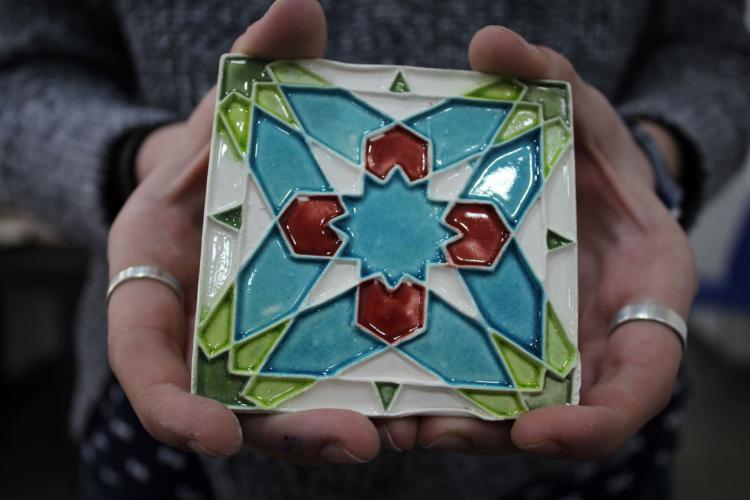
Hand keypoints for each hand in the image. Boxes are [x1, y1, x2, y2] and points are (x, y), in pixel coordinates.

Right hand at [107, 0, 416, 463]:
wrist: (244, 177)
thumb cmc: (220, 147)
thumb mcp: (230, 104)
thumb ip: (259, 63)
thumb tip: (298, 7)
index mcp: (159, 280)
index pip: (144, 360)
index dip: (170, 404)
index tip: (210, 432)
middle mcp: (206, 332)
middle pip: (233, 407)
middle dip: (290, 431)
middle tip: (353, 440)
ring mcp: (260, 347)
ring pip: (293, 409)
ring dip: (344, 428)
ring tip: (401, 431)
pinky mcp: (314, 346)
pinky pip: (340, 384)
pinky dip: (377, 400)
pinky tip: (428, 401)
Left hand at [416, 27, 696, 458]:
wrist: (569, 184)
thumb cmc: (592, 156)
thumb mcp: (580, 114)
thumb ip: (549, 78)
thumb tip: (491, 43)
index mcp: (641, 298)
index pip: (638, 381)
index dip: (596, 419)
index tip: (540, 433)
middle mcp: (596, 340)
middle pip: (560, 416)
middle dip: (501, 434)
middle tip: (438, 431)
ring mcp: (545, 351)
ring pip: (505, 412)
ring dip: (455, 426)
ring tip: (397, 421)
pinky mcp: (497, 345)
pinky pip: (469, 383)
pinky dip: (434, 394)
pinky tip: (386, 389)